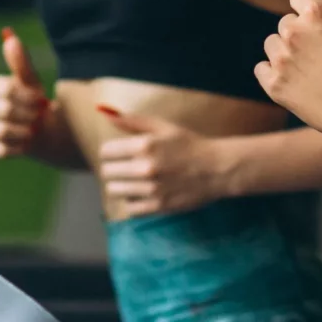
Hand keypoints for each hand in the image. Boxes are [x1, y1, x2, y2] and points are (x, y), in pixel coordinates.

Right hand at [0, 28, 62, 162]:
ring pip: (1, 131)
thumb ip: (21, 62)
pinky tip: (26, 143)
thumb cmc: (36, 102)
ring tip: (34, 130)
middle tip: (40, 116)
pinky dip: (18, 148)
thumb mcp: (32, 81)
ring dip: (24, 131)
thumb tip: (10, 38)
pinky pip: (0, 150)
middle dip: (27, 114)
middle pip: (3, 110)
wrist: (41, 130)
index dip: (25, 95)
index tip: (41, 98)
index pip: (2, 88)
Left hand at [95, 106, 225, 218]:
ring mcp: (151, 189)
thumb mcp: (163, 126)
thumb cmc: (190, 144)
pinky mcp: (158, 206)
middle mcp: (145, 167)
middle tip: (127, 167)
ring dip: (122, 185)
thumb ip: (132, 121)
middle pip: (107, 172)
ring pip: (114, 191)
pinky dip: (133, 201)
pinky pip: (129, 208)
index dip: (110, 152)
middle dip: (114, 168)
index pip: (105, 152)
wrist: (217, 168)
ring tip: (135, 180)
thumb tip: (105, 113)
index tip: (118, 153)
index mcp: (145, 145)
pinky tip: (143, 193)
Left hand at [254, 0, 321, 141]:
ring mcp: (281, 59)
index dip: (310, 9)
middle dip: (301, 33)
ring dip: (285, 52)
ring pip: (272, 44)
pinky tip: (294, 81)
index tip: (319, 25)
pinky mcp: (274, 84)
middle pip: (286, 22)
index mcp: (318, 13)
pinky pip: (262, 69)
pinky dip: (273, 73)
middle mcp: (294, 32)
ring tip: (309, 69)